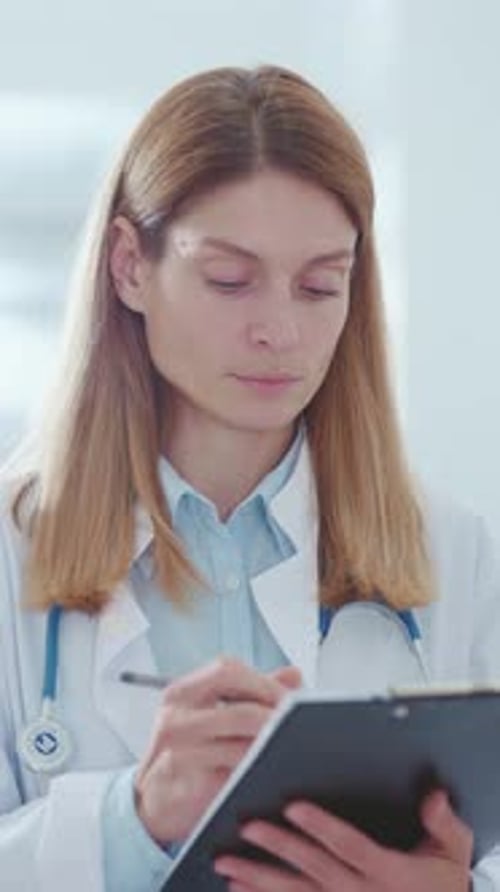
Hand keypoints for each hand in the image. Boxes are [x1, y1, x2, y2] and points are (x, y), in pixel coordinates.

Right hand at [134, 657, 301, 844]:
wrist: (153, 801)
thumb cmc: (186, 751)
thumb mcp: (208, 713)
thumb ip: (250, 692)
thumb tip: (294, 674)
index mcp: (181, 693)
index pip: (226, 670)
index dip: (263, 681)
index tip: (290, 697)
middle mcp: (176, 720)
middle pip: (240, 710)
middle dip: (276, 717)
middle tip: (300, 725)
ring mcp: (180, 755)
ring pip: (242, 748)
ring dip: (272, 747)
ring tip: (294, 746)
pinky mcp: (191, 788)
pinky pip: (236, 778)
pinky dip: (259, 772)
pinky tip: (274, 770)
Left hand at [214, 790, 472, 890]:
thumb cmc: (442, 882)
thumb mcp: (453, 851)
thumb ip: (443, 822)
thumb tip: (433, 796)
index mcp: (389, 871)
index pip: (349, 846)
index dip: (321, 826)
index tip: (294, 806)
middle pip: (313, 868)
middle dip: (278, 847)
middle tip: (247, 827)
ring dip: (259, 880)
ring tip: (227, 864)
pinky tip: (239, 889)